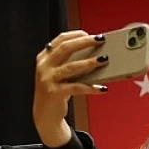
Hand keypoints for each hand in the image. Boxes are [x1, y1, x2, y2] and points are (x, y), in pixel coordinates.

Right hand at [33, 31, 107, 145]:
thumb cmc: (57, 90)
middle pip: (66, 48)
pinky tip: (102, 88)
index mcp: (45, 57)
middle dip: (85, 42)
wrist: (45, 114)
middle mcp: (44, 66)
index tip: (92, 34)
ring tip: (104, 60)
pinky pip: (76, 87)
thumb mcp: (60, 73)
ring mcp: (48, 79)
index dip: (76, 35)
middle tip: (101, 40)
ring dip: (90, 62)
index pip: (60, 40)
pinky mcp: (55, 93)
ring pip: (71, 67)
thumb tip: (95, 53)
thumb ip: (70, 62)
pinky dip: (91, 87)